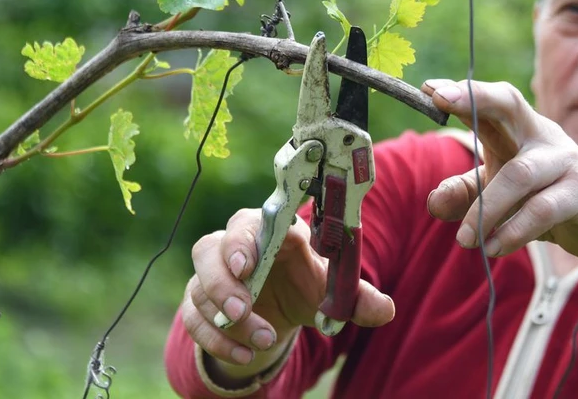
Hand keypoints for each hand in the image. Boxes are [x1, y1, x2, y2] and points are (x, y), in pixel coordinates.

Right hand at [181, 208, 394, 380]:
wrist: (281, 312)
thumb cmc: (307, 286)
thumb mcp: (333, 293)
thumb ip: (357, 299)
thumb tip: (385, 310)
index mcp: (272, 231)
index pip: (249, 222)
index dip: (243, 239)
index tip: (246, 264)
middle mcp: (236, 245)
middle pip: (210, 248)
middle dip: (222, 281)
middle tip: (241, 309)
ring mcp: (212, 273)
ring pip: (199, 287)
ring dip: (224, 318)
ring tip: (263, 340)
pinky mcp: (199, 301)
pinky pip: (192, 318)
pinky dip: (215, 339)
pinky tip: (245, 354)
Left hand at [423, 79, 577, 310]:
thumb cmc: (544, 201)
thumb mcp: (499, 198)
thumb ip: (466, 196)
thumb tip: (433, 201)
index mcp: (521, 130)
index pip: (492, 101)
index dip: (462, 92)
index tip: (428, 87)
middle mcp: (543, 136)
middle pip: (511, 105)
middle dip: (475, 98)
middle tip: (441, 99)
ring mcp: (567, 161)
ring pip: (519, 174)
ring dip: (485, 208)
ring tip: (465, 239)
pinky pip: (542, 209)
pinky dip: (513, 231)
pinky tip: (494, 248)